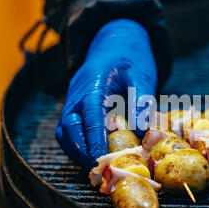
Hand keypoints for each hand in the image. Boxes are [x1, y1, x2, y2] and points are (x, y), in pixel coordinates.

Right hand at [55, 19, 156, 169]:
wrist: (116, 39)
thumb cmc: (131, 56)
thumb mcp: (142, 75)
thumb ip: (142, 102)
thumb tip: (144, 132)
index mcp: (94, 83)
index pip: (89, 115)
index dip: (93, 139)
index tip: (101, 159)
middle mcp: (78, 93)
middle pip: (68, 127)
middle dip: (80, 151)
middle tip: (97, 168)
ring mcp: (74, 100)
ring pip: (64, 131)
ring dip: (76, 151)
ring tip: (94, 166)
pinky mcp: (76, 106)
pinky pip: (69, 129)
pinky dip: (77, 145)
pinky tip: (93, 155)